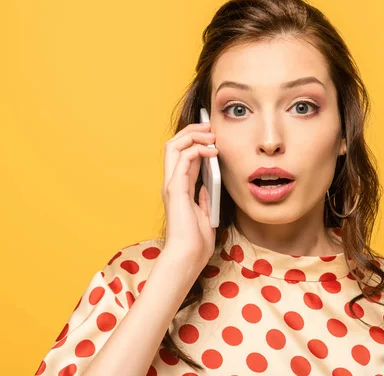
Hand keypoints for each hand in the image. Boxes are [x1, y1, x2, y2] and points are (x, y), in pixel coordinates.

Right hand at [161, 122, 218, 264]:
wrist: (189, 255)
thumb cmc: (196, 240)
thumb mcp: (205, 212)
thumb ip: (204, 196)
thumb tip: (208, 184)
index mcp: (179, 187)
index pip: (182, 154)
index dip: (195, 140)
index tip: (212, 134)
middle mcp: (172, 182)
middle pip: (173, 144)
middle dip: (192, 130)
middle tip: (211, 127)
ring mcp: (171, 185)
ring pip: (173, 146)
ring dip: (193, 135)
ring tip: (211, 135)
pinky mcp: (176, 189)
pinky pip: (184, 158)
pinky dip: (198, 149)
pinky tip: (212, 152)